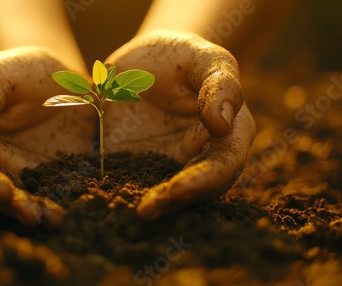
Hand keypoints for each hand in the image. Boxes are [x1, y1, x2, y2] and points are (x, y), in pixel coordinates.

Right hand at [0, 47, 95, 227]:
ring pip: (21, 202)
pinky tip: (66, 213)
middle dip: (10, 207)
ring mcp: (21, 176)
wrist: (60, 78)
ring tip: (52, 219)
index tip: (0, 189)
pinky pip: (50, 197)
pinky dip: (56, 206)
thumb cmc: (19, 71)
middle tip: (30, 214)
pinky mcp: (50, 179)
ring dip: (34, 213)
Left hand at [105, 30, 255, 220]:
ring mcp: (174, 165)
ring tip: (137, 214)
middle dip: (176, 202)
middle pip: (200, 189)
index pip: (225, 162)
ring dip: (157, 207)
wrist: (140, 64)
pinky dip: (129, 196)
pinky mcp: (144, 168)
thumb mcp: (200, 57)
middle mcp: (206, 155)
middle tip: (148, 211)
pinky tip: (111, 203)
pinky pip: (141, 187)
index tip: (176, 189)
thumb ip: (220, 84)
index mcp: (230, 130)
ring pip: (173, 195)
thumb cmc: (178, 55)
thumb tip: (225, 124)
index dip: (205, 180)